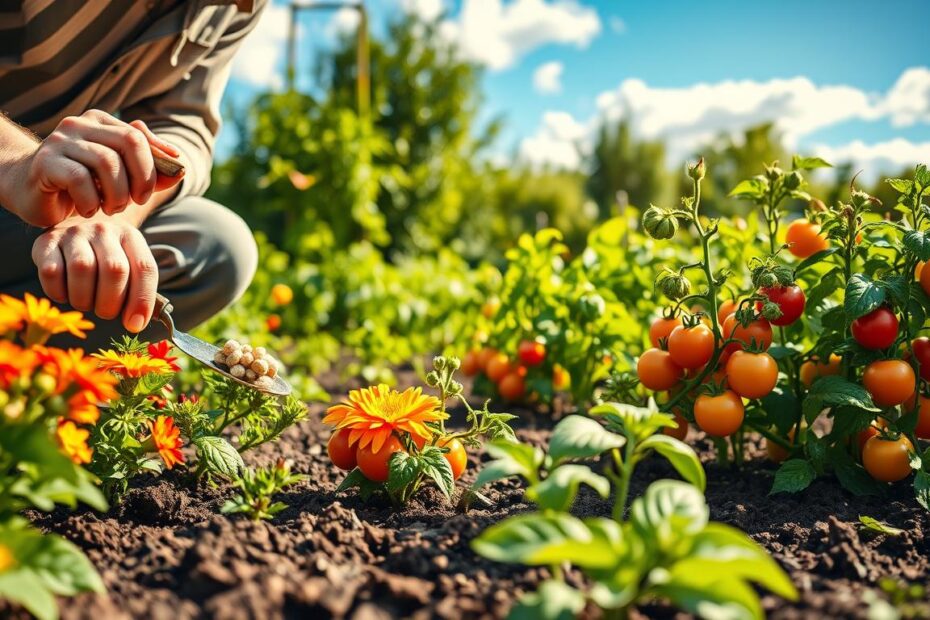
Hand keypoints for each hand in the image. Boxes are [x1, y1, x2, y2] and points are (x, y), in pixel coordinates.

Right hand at [5, 110, 182, 227]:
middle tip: (136, 201)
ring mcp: (61, 141)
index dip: (154, 166)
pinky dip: (91, 201)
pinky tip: (88, 210)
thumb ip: (150, 171)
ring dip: (117, 194)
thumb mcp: (120, 178)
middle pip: (129, 143)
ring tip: (111, 208)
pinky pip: (80, 179)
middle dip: (141, 178)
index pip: (139, 137)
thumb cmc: (80, 186)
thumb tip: (181, 168)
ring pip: (107, 162)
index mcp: (101, 122)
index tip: (150, 191)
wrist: (30, 192)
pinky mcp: (45, 162)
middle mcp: (80, 125)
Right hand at [31, 214, 157, 332]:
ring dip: (84, 299)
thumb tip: (135, 324)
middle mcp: (104, 231)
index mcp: (131, 237)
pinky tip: (65, 294)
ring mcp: (74, 233)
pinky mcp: (47, 241)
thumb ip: (137, 291)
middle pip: (114, 270)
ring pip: (82, 270)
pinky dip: (59, 292)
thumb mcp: (128, 266)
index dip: (141, 300)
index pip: (144, 268)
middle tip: (106, 312)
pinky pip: (51, 272)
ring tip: (86, 303)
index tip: (134, 325)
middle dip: (111, 303)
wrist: (74, 227)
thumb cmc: (106, 257)